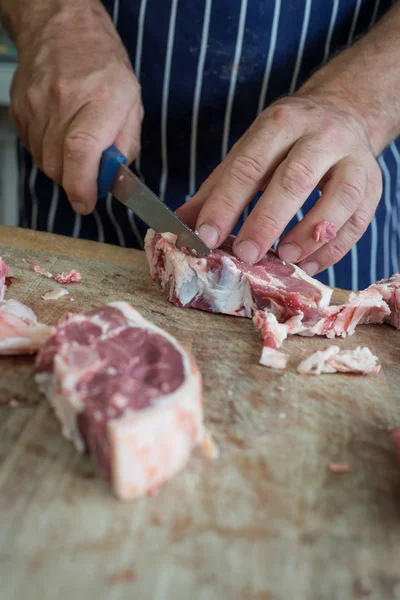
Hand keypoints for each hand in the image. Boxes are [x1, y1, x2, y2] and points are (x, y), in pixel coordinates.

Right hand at [9, 2, 142, 214]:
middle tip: (89, 175)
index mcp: (101, 99)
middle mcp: (64, 101)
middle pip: (59, 165)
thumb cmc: (104, 67)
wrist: (62, 28)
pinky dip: (49, 153)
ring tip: (76, 146)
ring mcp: (36, 105)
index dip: (82, 186)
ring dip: (62, 168)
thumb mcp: (133, 104)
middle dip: (75, 183)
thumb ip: (125, 146)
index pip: (81, 150)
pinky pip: (33, 148)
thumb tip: (112, 179)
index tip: (87, 203)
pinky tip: (60, 135)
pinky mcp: (20, 109)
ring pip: (44, 161)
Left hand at [177, 92, 381, 274]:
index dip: (226, 203)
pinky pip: (359, 219)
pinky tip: (310, 264)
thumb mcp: (250, 151)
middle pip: (295, 178)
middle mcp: (321, 135)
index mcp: (280, 123)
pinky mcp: (374, 183)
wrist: (343, 113)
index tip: (206, 236)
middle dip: (267, 220)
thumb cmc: (287, 141)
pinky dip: (335, 248)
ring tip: (286, 259)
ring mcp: (353, 158)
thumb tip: (180, 224)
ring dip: (311, 234)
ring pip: (340, 197)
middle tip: (246, 255)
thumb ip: (218, 187)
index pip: (249, 165)